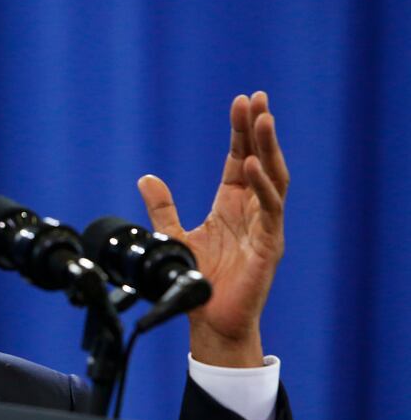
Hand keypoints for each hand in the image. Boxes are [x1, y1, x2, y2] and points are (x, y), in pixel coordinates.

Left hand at [137, 92, 288, 366]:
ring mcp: (265, 227)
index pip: (239, 159)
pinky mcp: (270, 245)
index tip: (241, 102)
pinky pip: (270, 210)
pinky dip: (262, 186)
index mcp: (233, 206)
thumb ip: (162, 207)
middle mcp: (253, 212)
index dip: (240, 132)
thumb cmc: (198, 282)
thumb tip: (145, 176)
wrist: (209, 322)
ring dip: (267, 149)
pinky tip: (250, 165)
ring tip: (262, 120)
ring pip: (274, 179)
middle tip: (257, 98)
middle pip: (261, 161)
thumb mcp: (174, 236)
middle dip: (259, 129)